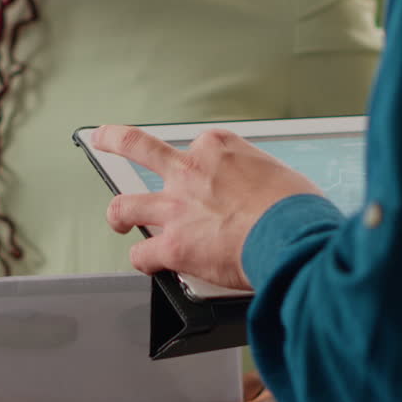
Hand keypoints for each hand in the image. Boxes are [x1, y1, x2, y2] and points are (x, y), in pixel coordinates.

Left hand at [93, 125, 321, 290]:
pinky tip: (148, 263)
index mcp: (219, 149)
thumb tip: (268, 197)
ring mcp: (176, 207)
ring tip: (117, 219)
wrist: (292, 236)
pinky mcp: (173, 245)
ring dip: (117, 214)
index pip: (199, 148)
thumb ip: (261, 182)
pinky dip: (143, 260)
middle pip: (139, 147)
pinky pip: (142, 253)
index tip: (206, 172)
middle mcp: (191, 172)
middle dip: (116, 141)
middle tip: (104, 138)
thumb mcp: (282, 175)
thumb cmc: (296, 209)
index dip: (202, 164)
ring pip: (126, 204)